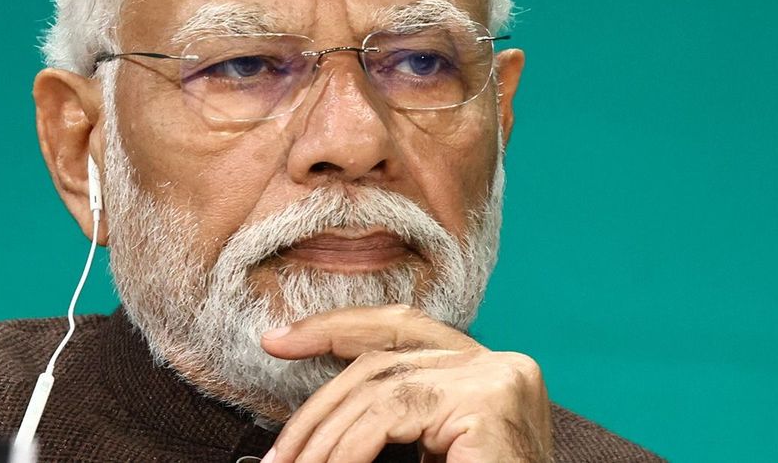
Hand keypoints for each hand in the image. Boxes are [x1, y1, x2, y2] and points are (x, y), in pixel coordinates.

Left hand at [259, 305, 553, 462]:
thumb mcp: (426, 455)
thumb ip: (394, 424)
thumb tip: (314, 429)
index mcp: (487, 372)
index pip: (404, 330)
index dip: (337, 328)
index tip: (279, 341)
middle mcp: (500, 364)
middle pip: (385, 359)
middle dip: (318, 407)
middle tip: (278, 454)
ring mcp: (499, 378)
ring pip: (382, 386)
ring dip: (325, 437)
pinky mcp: (490, 401)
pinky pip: (393, 413)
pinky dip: (349, 448)